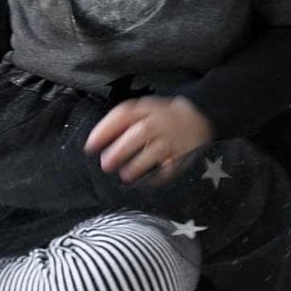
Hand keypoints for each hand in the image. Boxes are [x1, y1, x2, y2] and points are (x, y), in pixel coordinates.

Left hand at [84, 95, 213, 184]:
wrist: (199, 116)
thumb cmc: (161, 117)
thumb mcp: (143, 109)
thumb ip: (122, 121)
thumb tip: (97, 140)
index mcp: (146, 109)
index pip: (123, 115)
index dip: (105, 130)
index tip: (90, 145)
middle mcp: (159, 122)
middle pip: (139, 134)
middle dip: (121, 149)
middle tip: (106, 163)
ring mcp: (173, 139)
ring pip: (155, 151)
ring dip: (138, 164)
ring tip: (125, 174)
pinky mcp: (184, 155)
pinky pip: (171, 167)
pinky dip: (158, 175)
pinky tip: (147, 181)